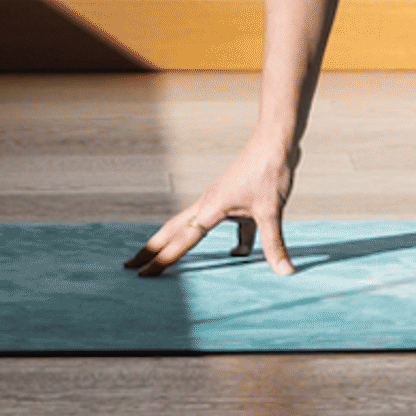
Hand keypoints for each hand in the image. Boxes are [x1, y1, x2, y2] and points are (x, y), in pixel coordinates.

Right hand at [126, 135, 297, 277]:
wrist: (275, 140)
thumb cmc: (270, 170)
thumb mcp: (272, 210)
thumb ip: (274, 244)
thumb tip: (286, 273)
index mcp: (211, 207)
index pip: (181, 241)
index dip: (162, 260)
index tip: (142, 275)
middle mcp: (207, 203)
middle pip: (171, 230)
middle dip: (151, 249)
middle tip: (129, 265)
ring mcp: (216, 199)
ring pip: (186, 225)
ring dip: (172, 241)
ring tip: (158, 256)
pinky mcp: (230, 198)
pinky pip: (216, 224)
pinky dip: (220, 240)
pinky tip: (236, 254)